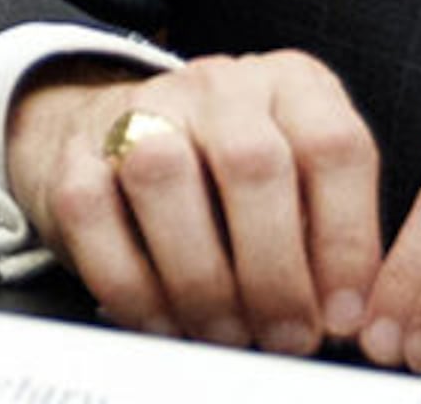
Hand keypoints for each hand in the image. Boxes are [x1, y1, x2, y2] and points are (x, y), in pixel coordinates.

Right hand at [3, 52, 382, 355]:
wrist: (119, 140)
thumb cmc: (231, 183)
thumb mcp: (299, 187)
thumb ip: (324, 238)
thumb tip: (341, 317)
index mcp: (291, 84)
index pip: (333, 146)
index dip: (346, 241)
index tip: (342, 315)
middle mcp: (217, 85)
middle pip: (251, 164)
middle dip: (274, 272)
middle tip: (286, 337)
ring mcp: (139, 109)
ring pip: (164, 177)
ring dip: (202, 279)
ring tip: (225, 333)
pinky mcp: (75, 153)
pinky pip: (93, 213)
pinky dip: (132, 285)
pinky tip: (164, 321)